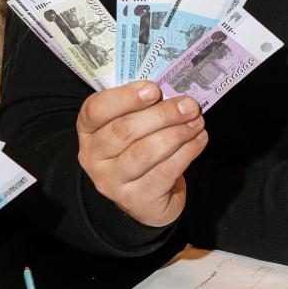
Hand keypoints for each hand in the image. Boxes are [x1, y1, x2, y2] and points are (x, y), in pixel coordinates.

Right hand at [76, 81, 207, 227]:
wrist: (148, 197)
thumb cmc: (140, 150)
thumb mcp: (133, 126)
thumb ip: (144, 109)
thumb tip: (175, 94)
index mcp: (88, 130)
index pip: (96, 110)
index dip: (125, 97)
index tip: (154, 89)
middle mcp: (92, 157)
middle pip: (124, 130)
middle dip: (162, 114)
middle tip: (189, 106)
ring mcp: (111, 181)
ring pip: (145, 152)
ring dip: (177, 133)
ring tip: (196, 122)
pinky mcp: (134, 199)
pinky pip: (164, 171)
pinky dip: (186, 152)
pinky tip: (199, 140)